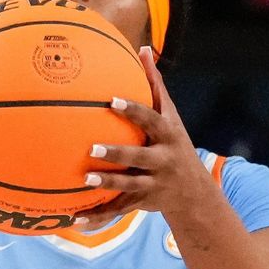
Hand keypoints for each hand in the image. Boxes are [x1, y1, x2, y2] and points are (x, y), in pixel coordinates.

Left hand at [74, 46, 212, 229]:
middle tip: (91, 147)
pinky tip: (74, 219)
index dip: (134, 111)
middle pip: (139, 157)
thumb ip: (155, 85)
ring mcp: (153, 184)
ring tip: (84, 179)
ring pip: (128, 186)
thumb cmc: (174, 144)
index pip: (151, 120)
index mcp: (168, 136)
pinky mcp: (142, 203)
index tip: (112, 101)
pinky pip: (117, 210)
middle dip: (117, 154)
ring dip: (107, 184)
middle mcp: (163, 161)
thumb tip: (143, 48)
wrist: (194, 193)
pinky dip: (97, 216)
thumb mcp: (170, 116)